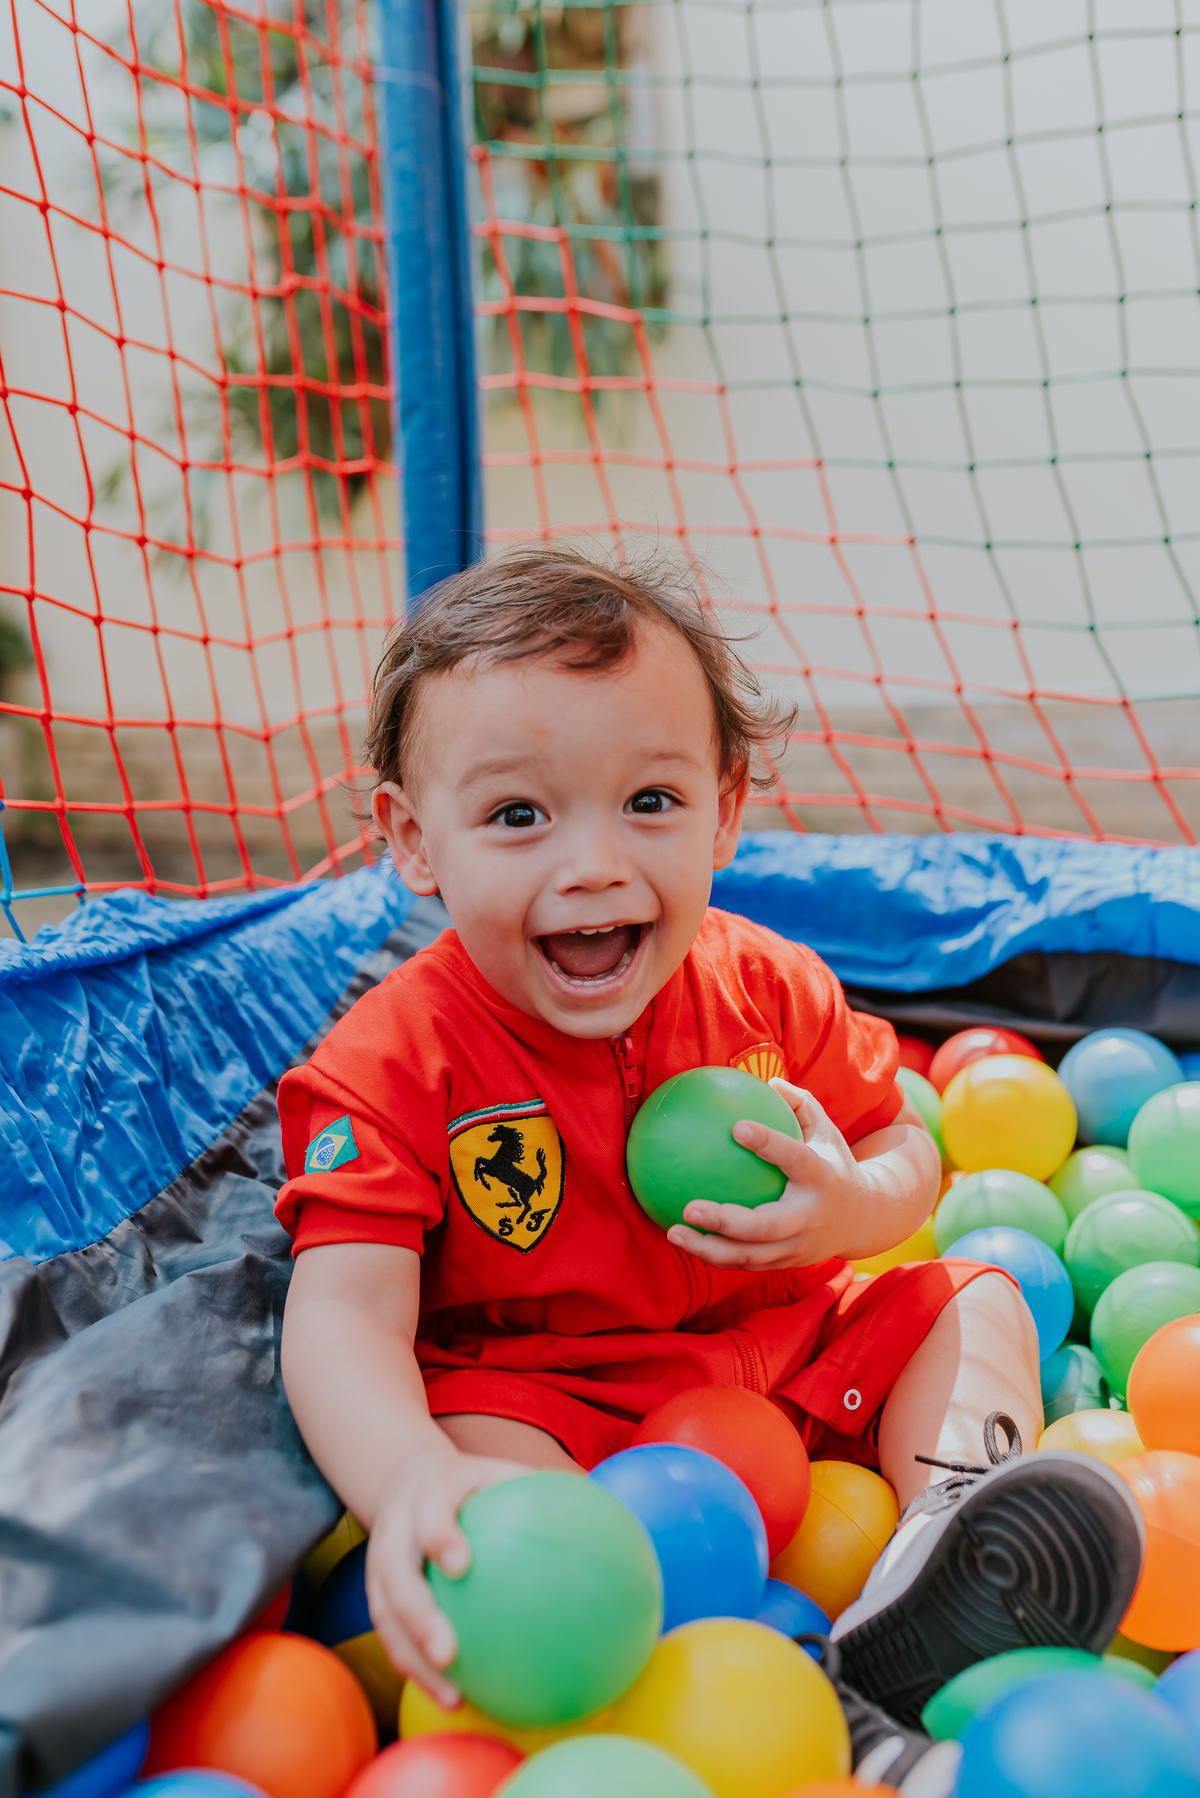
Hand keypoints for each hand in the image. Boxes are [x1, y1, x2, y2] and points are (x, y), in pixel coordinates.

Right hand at [365, 1445, 528, 1706]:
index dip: (440, 1537)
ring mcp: (379, 1567)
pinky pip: (392, 1637)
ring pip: (386, 1617)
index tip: (461, 1565)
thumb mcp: (501, 1472)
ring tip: (452, 1695)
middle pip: (396, 1576)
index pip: (430, 1514)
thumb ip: (545, 1489)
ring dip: (413, 1660)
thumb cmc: (472, 1482)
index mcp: (429, 1494)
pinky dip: (417, 1670)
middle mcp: (396, 1531)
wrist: (406, 1481)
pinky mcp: (377, 1597)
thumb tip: (611, 1514)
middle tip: (449, 1653)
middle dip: (418, 1617)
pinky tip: (455, 1697)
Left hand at [666, 1079, 871, 1270]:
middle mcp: (810, 1217)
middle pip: (766, 1227)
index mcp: (822, 1178)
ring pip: (750, 1255)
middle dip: (726, 1221)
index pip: (795, 1159)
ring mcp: (799, 1246)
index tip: (736, 1127)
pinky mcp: (787, 1262)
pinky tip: (683, 1238)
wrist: (865, 1219)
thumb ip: (800, 1104)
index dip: (768, 1144)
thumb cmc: (833, 1163)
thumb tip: (768, 1080)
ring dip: (709, 1247)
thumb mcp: (825, 1131)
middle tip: (689, 1207)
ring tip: (673, 1231)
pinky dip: (714, 1254)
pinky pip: (746, 1263)